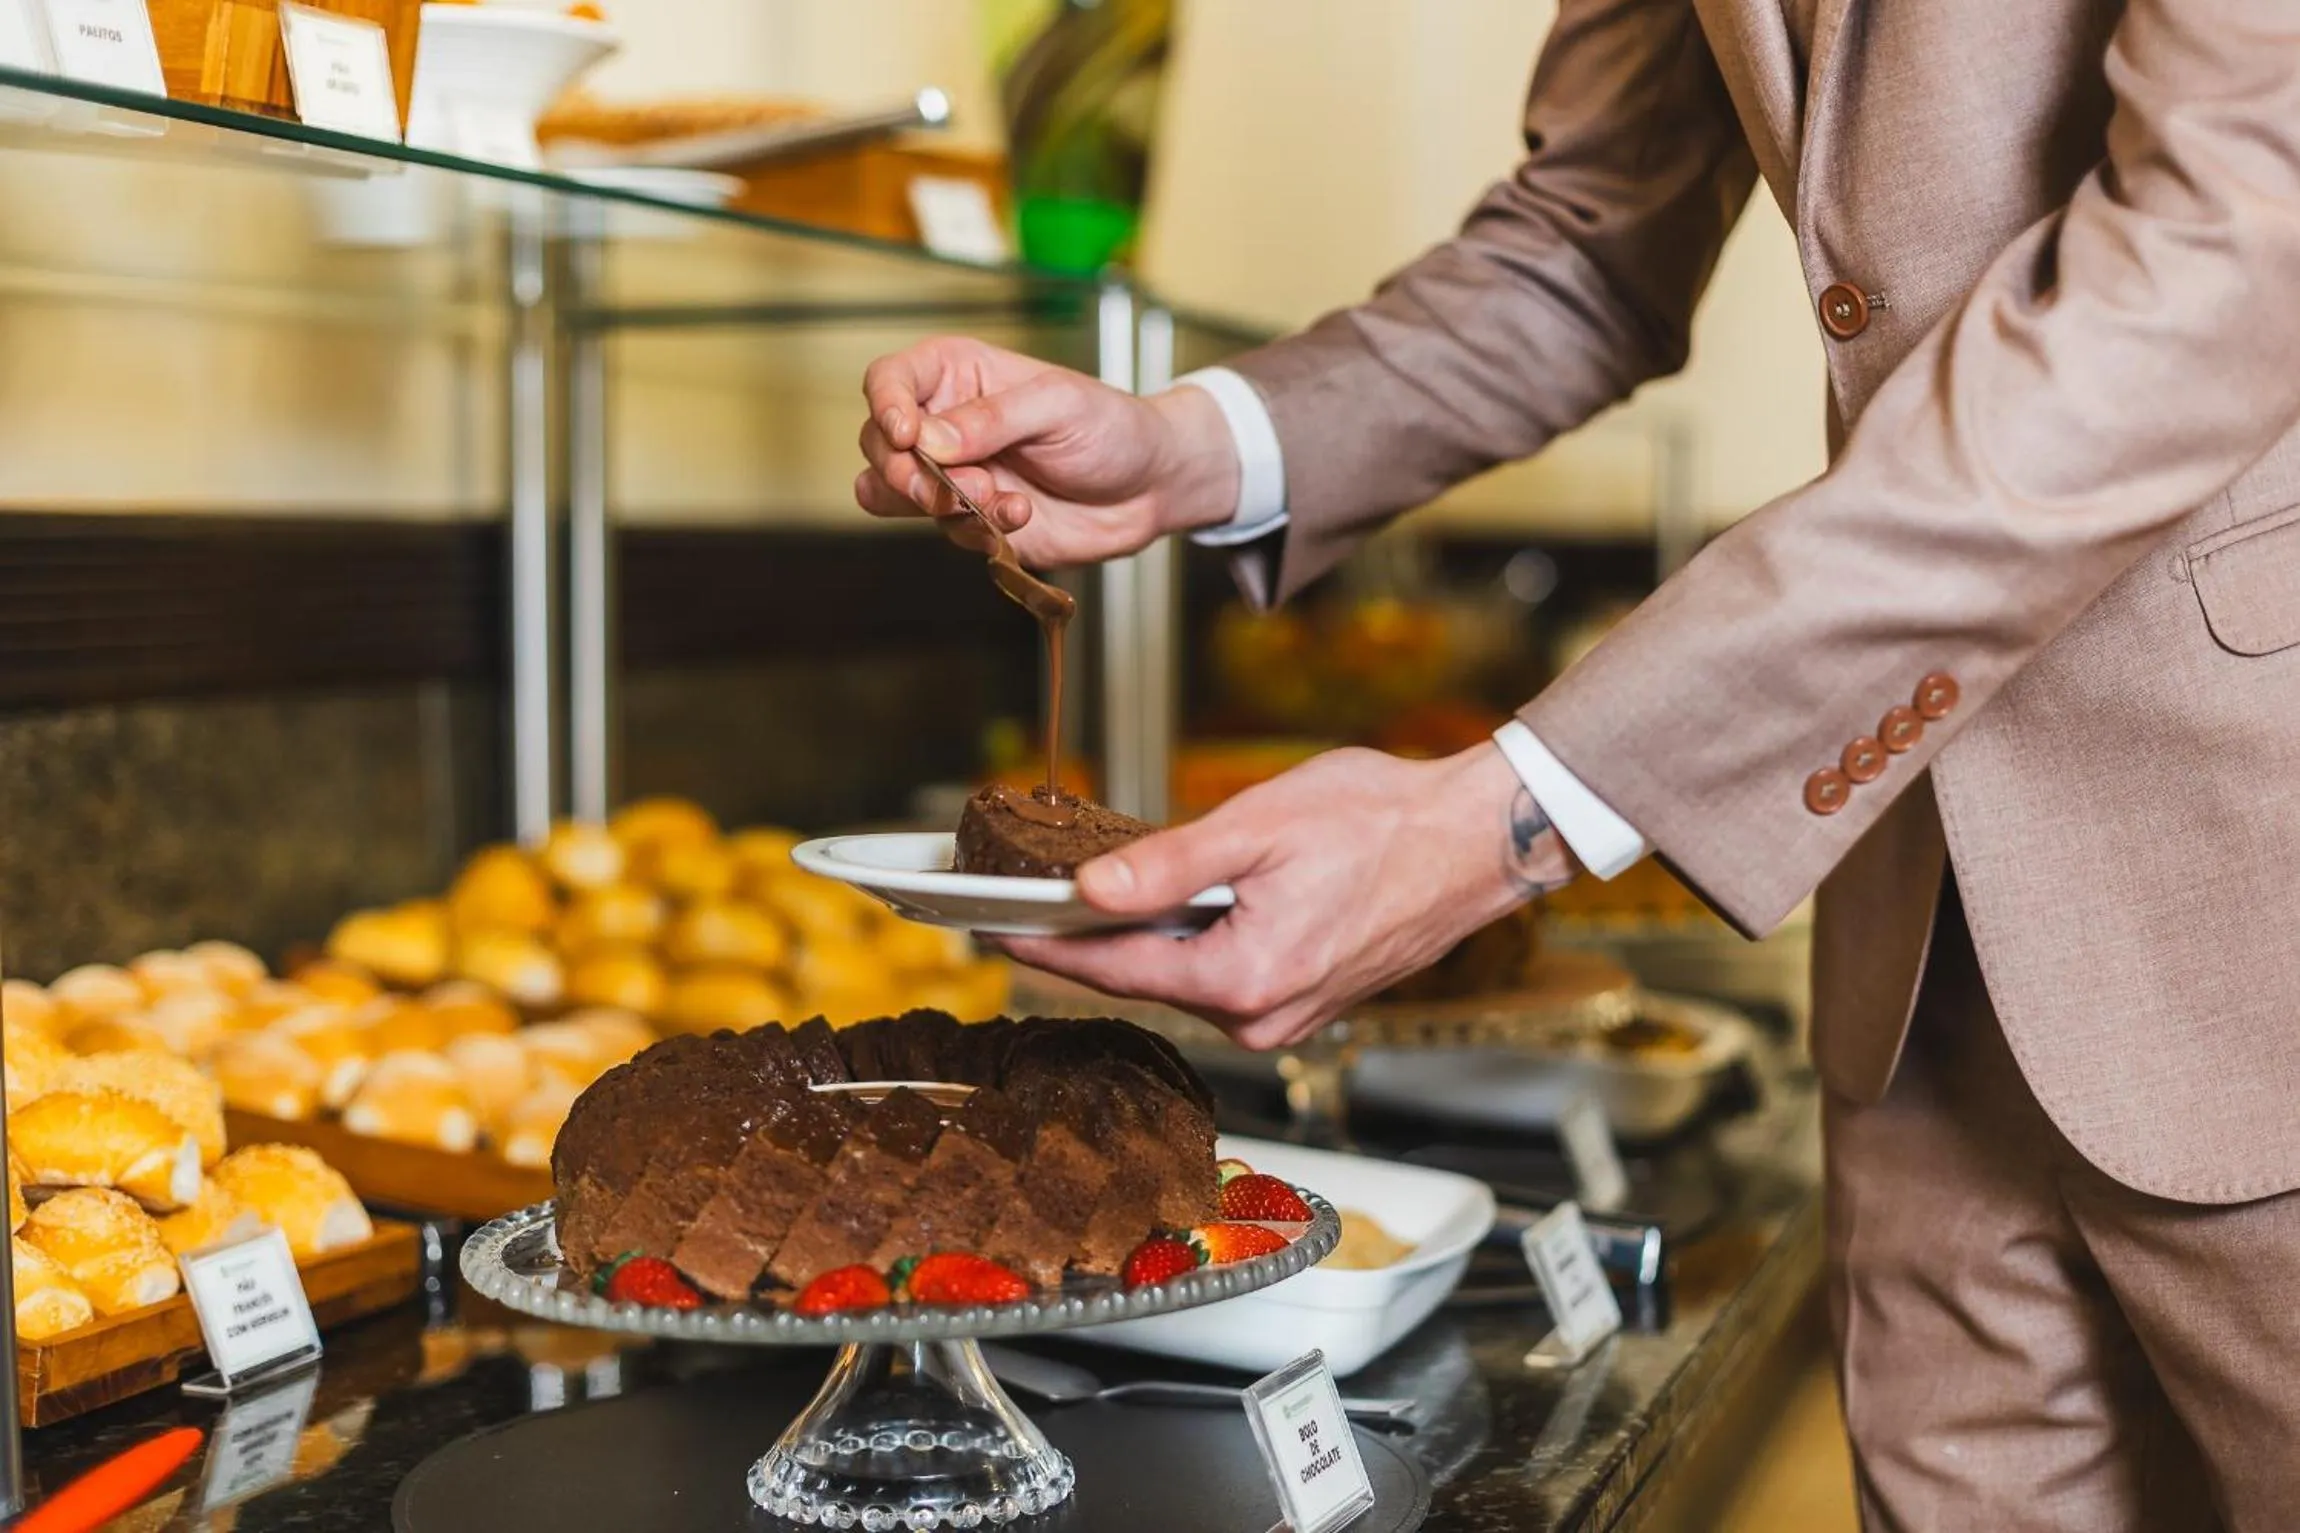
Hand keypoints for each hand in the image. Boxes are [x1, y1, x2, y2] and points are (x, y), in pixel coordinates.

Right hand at [858, 336, 1240, 567]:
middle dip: (905, 471)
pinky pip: (942, 530)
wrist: (1149, 487)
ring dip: (933, 503)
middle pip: (877, 442)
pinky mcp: (970, 520)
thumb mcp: (1059, 405)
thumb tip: (929, 439)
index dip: (884, 405)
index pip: (889, 379)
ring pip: (890, 493)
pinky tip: (1020, 515)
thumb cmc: (1111, 427)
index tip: (906, 434)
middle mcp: (944, 423)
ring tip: (990, 499)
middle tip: (954, 486)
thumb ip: (993, 419)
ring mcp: (954, 475)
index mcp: (958, 375)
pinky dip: (974, 529)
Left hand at [997, 743, 1579, 1048]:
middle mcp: (1262, 1017)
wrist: (1477, 839)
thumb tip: (1088, 891)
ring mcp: (1286, 1017)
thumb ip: (1166, 865)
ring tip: (1088, 890)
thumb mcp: (1258, 827)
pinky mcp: (1305, 1001)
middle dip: (1082, 936)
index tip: (983, 923)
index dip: (1039, 942)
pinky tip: (1171, 903)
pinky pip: (1221, 975)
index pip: (1111, 967)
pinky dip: (1189, 941)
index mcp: (1243, 979)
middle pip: (1141, 977)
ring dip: (1140, 936)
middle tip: (1019, 894)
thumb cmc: (1384, 822)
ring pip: (1181, 977)